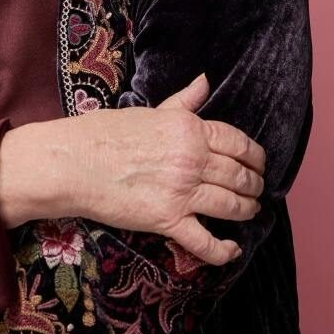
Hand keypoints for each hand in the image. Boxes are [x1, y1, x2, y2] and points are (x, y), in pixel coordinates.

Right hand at [73, 71, 264, 265]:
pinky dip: (223, 251)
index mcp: (189, 129)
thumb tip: (205, 82)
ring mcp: (182, 191)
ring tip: (250, 212)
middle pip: (240, 176)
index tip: (259, 164)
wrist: (74, 162)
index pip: (238, 143)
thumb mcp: (150, 111)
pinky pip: (205, 241)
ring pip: (231, 206)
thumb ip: (183, 102)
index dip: (256, 156)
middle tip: (257, 191)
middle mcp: (192, 159)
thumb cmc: (106, 133)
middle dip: (255, 185)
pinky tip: (233, 251)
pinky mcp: (167, 220)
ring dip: (247, 211)